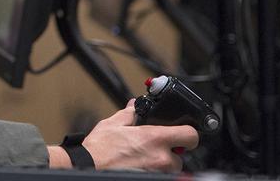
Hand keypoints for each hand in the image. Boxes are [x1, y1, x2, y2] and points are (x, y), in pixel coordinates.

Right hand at [82, 99, 198, 171]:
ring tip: (144, 157)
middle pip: (181, 156)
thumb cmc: (99, 150)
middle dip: (171, 151)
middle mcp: (160, 157)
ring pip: (171, 168)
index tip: (182, 132)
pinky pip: (160, 174)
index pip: (190, 136)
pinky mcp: (150, 179)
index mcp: (154, 138)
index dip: (188, 132)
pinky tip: (139, 164)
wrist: (89, 167)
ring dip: (162, 162)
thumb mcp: (113, 124)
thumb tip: (134, 106)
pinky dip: (153, 169)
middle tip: (156, 147)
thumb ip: (129, 114)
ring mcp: (157, 172)